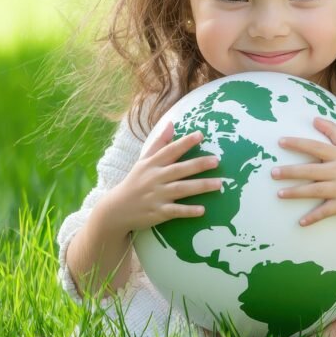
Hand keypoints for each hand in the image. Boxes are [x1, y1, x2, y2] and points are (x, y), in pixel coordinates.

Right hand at [96, 121, 222, 234]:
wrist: (116, 210)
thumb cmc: (135, 182)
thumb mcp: (143, 161)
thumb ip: (159, 143)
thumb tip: (171, 123)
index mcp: (152, 164)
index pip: (170, 150)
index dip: (185, 142)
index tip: (200, 135)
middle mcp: (155, 178)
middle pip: (179, 169)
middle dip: (198, 164)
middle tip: (217, 161)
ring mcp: (156, 196)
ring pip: (181, 189)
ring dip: (200, 186)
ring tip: (219, 184)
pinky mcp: (158, 213)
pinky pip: (175, 211)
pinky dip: (188, 211)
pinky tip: (202, 210)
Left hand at [273, 117, 335, 225]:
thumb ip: (335, 132)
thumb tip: (315, 119)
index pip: (315, 147)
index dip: (298, 144)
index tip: (281, 142)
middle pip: (311, 170)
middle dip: (291, 171)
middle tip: (273, 172)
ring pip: (314, 191)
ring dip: (296, 193)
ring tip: (279, 194)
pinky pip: (326, 211)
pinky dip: (313, 217)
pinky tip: (301, 222)